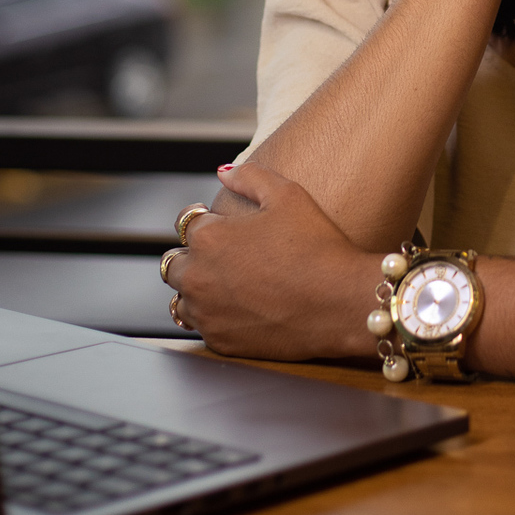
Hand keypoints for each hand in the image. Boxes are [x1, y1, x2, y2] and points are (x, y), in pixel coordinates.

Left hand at [164, 164, 378, 360]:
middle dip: (195, 257)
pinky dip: (215, 318)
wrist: (340, 303)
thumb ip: (249, 176)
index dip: (206, 220)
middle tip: (226, 256)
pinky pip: (203, 327)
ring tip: (228, 285)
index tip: (223, 225)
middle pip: (175, 264)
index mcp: (208, 238)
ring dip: (197, 290)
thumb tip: (223, 172)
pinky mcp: (220, 342)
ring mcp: (206, 314)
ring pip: (182, 299)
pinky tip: (242, 309)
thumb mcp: (288, 195)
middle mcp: (197, 277)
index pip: (186, 223)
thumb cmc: (317, 246)